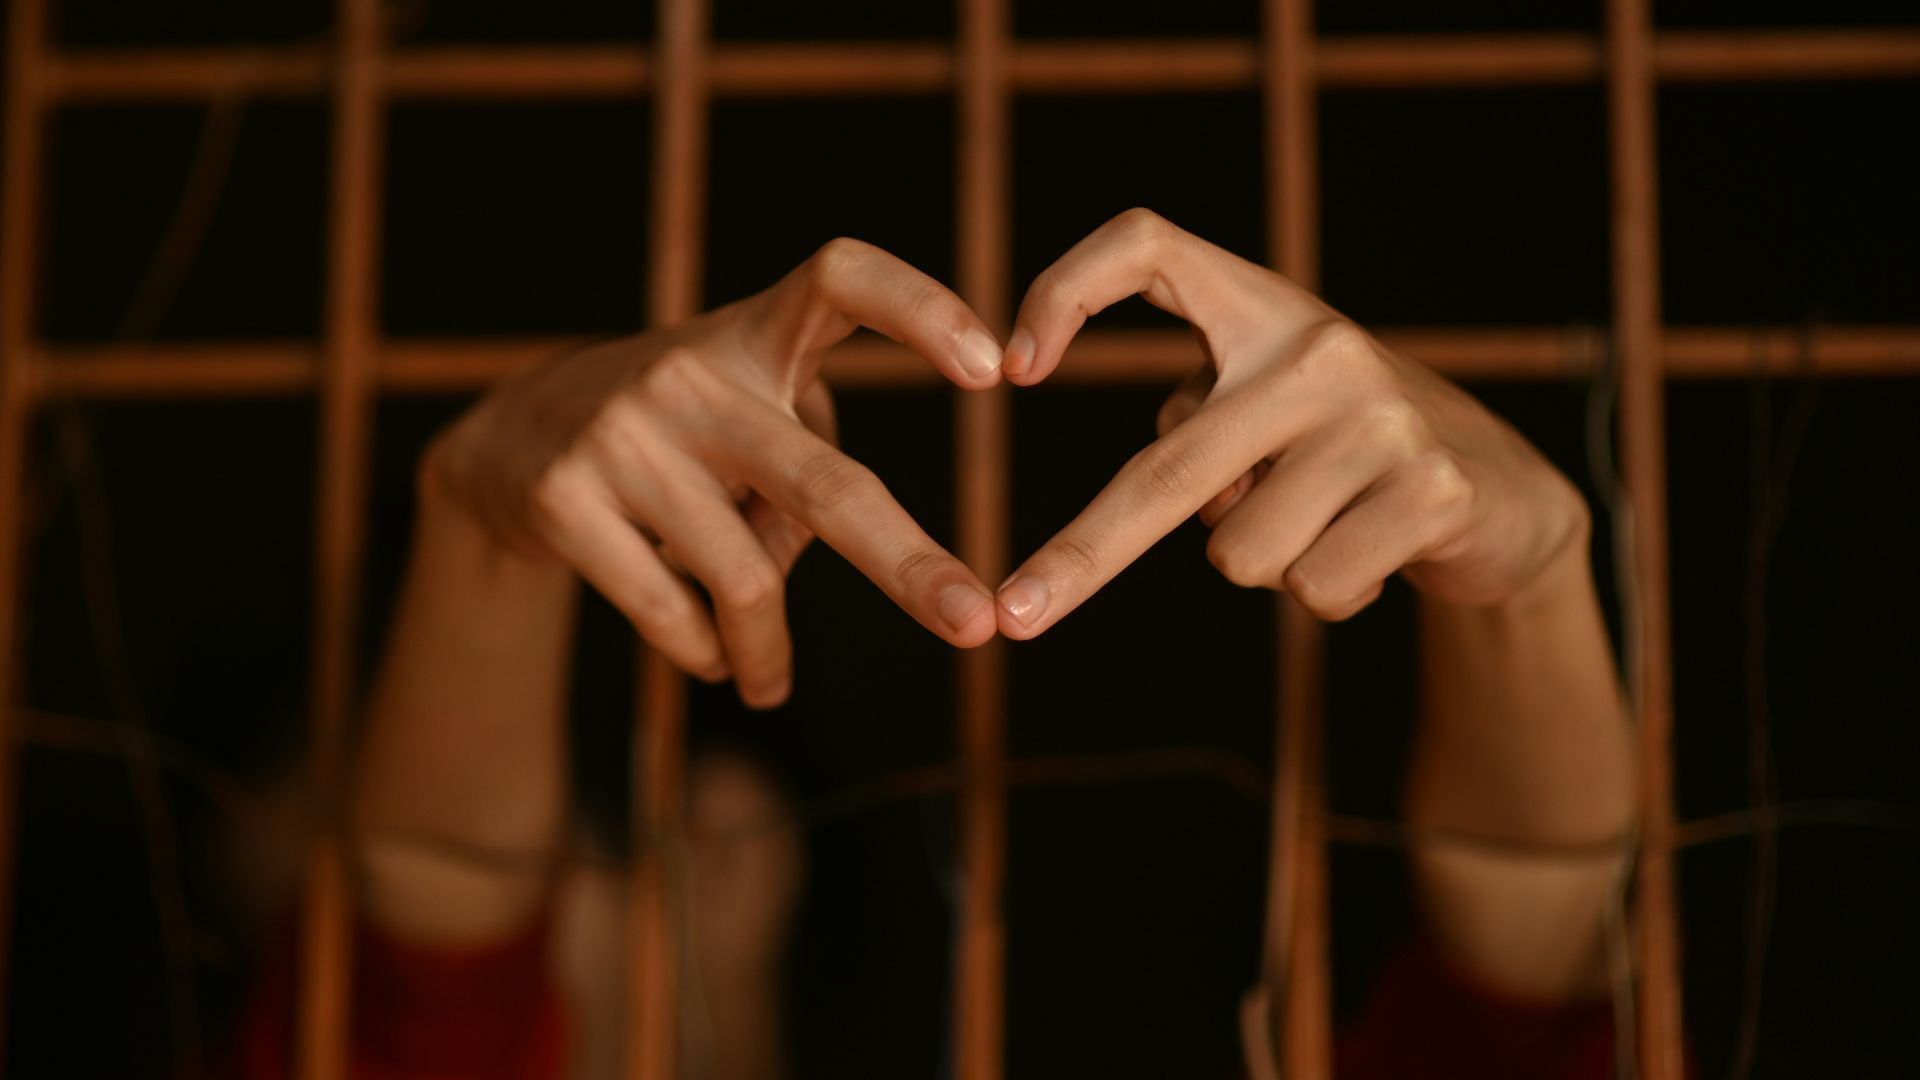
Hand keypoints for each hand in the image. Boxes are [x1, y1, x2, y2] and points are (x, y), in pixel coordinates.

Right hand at [426, 239, 1004, 706]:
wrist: (506, 442)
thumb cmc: (676, 435)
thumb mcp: (744, 420)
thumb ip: (811, 475)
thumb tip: (858, 562)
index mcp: (751, 336)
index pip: (841, 278)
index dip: (921, 309)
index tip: (996, 372)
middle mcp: (691, 372)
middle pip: (824, 483)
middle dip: (910, 566)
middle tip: (975, 628)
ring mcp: (622, 434)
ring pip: (745, 576)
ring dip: (769, 648)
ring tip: (771, 682)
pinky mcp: (561, 497)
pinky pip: (672, 613)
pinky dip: (708, 653)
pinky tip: (712, 659)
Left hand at [994, 209, 1587, 636]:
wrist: (1499, 492)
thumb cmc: (1340, 452)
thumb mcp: (1263, 414)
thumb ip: (1196, 434)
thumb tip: (1141, 520)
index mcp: (1262, 308)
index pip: (1148, 245)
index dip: (1068, 287)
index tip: (1012, 368)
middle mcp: (1319, 346)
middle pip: (1169, 467)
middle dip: (1081, 555)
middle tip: (1016, 613)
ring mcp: (1382, 416)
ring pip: (1240, 553)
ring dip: (1264, 567)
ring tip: (1324, 524)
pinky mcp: (1433, 488)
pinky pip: (1314, 588)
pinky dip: (1330, 595)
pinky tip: (1375, 551)